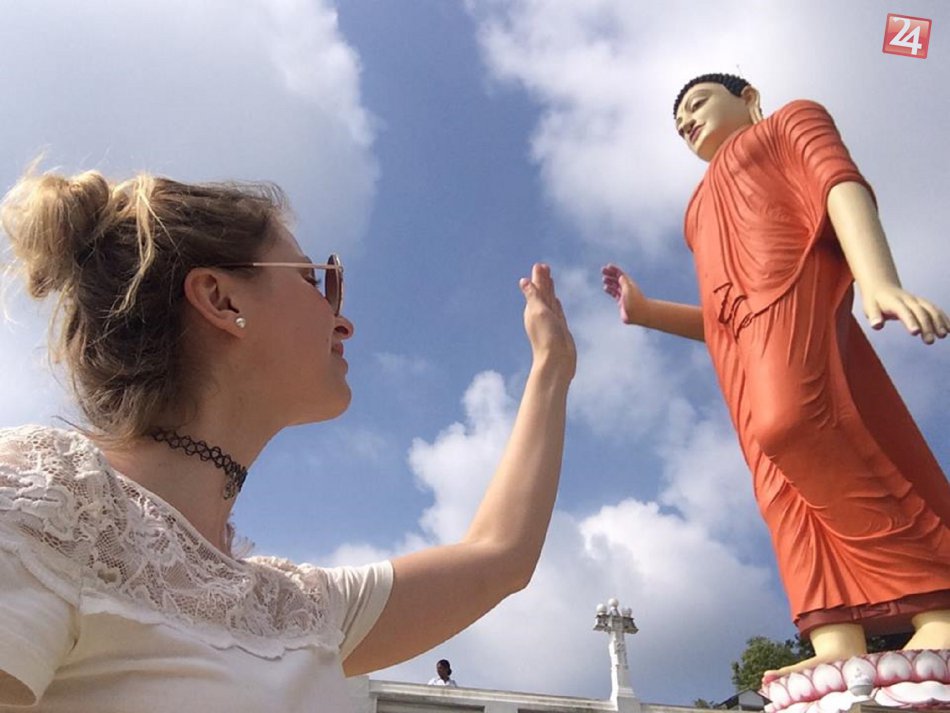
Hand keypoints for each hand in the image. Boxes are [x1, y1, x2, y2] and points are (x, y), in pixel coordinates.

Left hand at [520, 264, 575, 378]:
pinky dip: (555, 303)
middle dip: (543, 280)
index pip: (536, 288)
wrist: (557, 360)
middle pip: (542, 292)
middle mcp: (541, 313)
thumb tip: (524, 281)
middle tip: (543, 266)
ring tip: (550, 278)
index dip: (538, 277)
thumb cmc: (546, 337)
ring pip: (549, 300)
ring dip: (549, 289)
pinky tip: (555, 300)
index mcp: (533, 309)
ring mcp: (550, 320)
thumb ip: (533, 296)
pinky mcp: (559, 327)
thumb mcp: (538, 312)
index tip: (539, 265)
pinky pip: (556, 310)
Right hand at [602, 264, 647, 325]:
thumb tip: (620, 276)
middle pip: (617, 279)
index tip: (608, 266)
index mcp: (629, 284)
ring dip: (610, 281)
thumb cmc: (635, 302)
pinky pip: (614, 294)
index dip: (614, 270)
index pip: (621, 274)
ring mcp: (624, 296)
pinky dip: (610, 290)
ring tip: (604, 279)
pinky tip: (605, 288)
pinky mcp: (621, 303)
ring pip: (615, 286)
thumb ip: (624, 282)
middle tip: (603, 270)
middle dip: (610, 274)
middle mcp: (627, 289)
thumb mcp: (628, 290)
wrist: (640, 314)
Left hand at [862, 284, 949, 344]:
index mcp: (895, 302)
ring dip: (938, 322)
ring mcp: (918, 301)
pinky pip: (935, 309)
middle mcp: (909, 300)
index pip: (904, 312)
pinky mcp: (923, 303)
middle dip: (926, 326)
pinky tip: (949, 328)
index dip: (910, 321)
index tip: (916, 333)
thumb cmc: (874, 301)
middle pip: (920, 312)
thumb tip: (876, 325)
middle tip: (929, 341)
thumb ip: (873, 316)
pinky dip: (943, 318)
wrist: (882, 286)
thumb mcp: (869, 307)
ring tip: (943, 335)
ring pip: (930, 310)